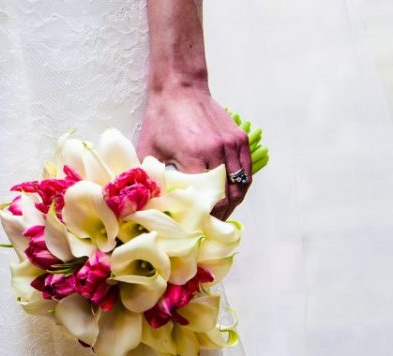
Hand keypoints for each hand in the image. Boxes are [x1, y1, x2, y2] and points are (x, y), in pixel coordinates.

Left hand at [136, 86, 251, 218]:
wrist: (179, 88)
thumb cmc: (160, 119)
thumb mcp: (149, 149)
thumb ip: (151, 176)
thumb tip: (149, 202)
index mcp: (193, 154)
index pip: (206, 196)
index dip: (204, 215)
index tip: (197, 226)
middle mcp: (216, 150)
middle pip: (227, 194)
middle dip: (221, 213)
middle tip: (210, 225)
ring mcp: (231, 143)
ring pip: (240, 184)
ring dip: (233, 202)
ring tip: (221, 213)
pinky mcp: (239, 138)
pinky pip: (246, 170)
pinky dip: (241, 185)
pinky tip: (231, 195)